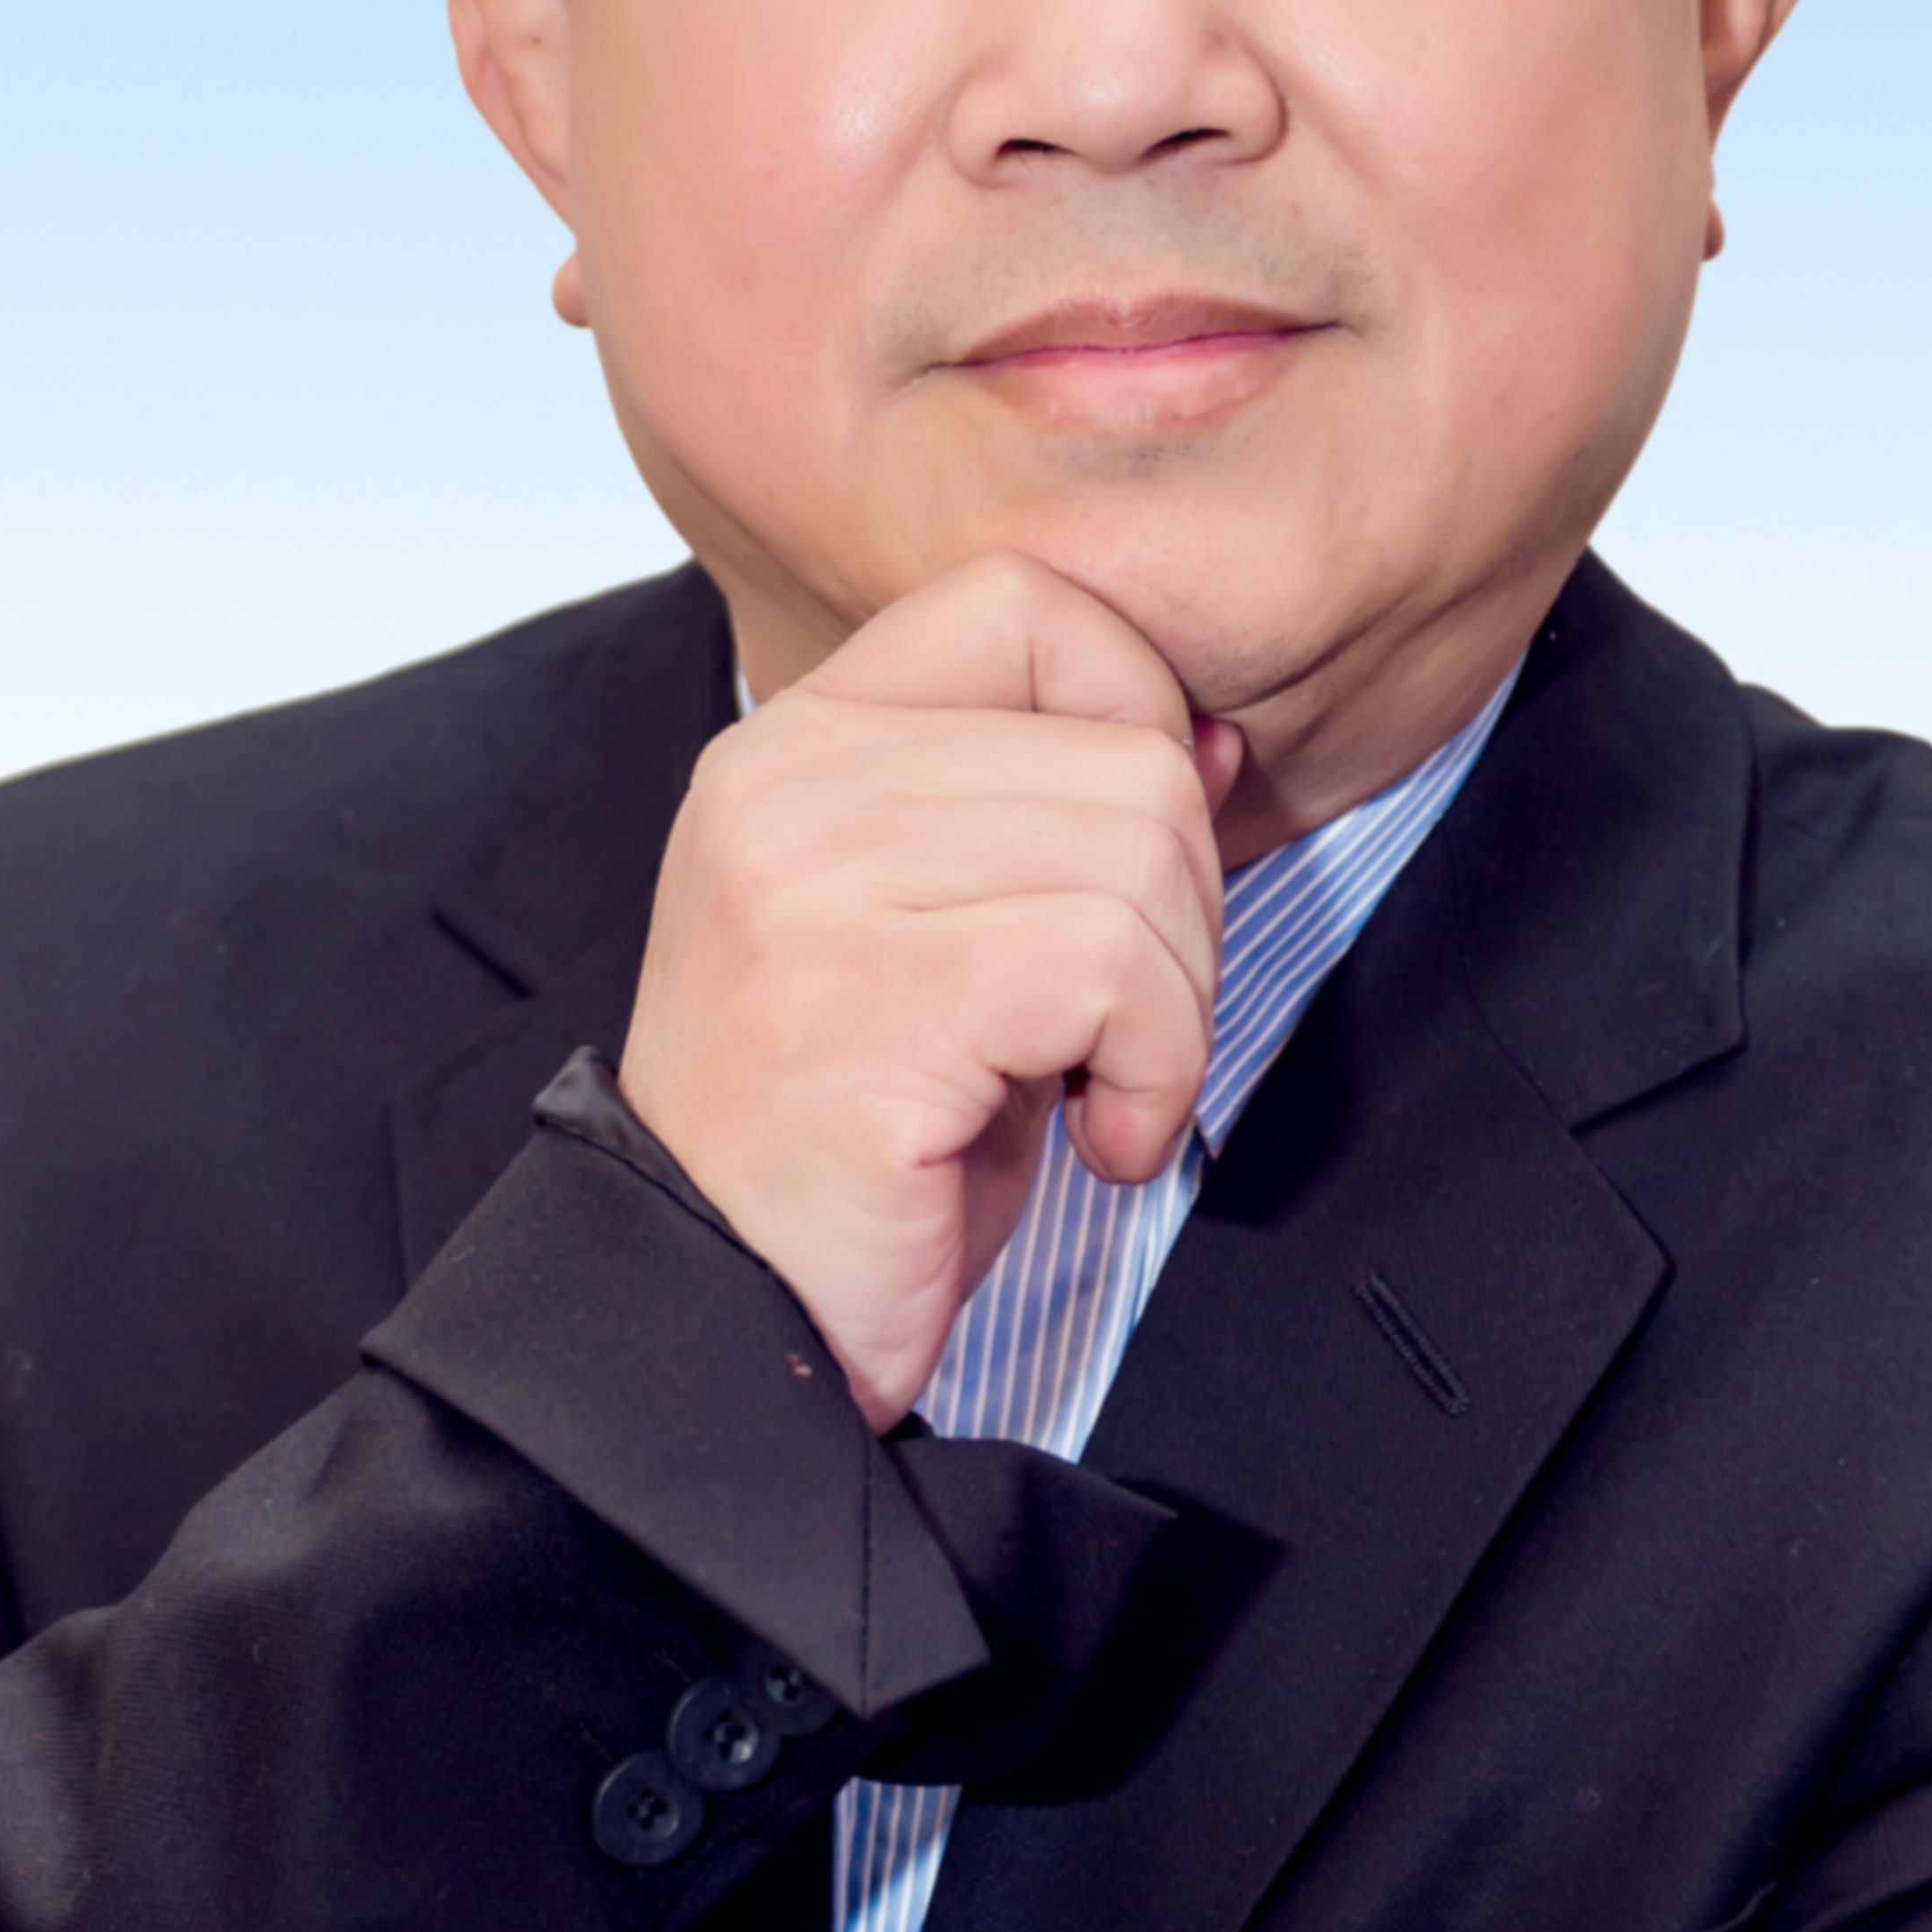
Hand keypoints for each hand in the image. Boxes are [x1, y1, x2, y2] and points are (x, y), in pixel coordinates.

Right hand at [623, 555, 1240, 1428]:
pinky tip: (1093, 1143)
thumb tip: (1214, 738)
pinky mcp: (860, 1003)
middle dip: (1181, 916)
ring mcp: (809, 888)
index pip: (1026, 607)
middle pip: (1125, 752)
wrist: (716, 1324)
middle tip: (1110, 1037)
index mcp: (794, 747)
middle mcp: (783, 788)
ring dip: (1173, 1011)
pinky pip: (1115, 968)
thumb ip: (1061, 820)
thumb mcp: (955, 943)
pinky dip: (1154, 1074)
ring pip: (1143, 853)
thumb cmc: (851, 1152)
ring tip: (1093, 1095)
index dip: (1131, 721)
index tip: (1123, 875)